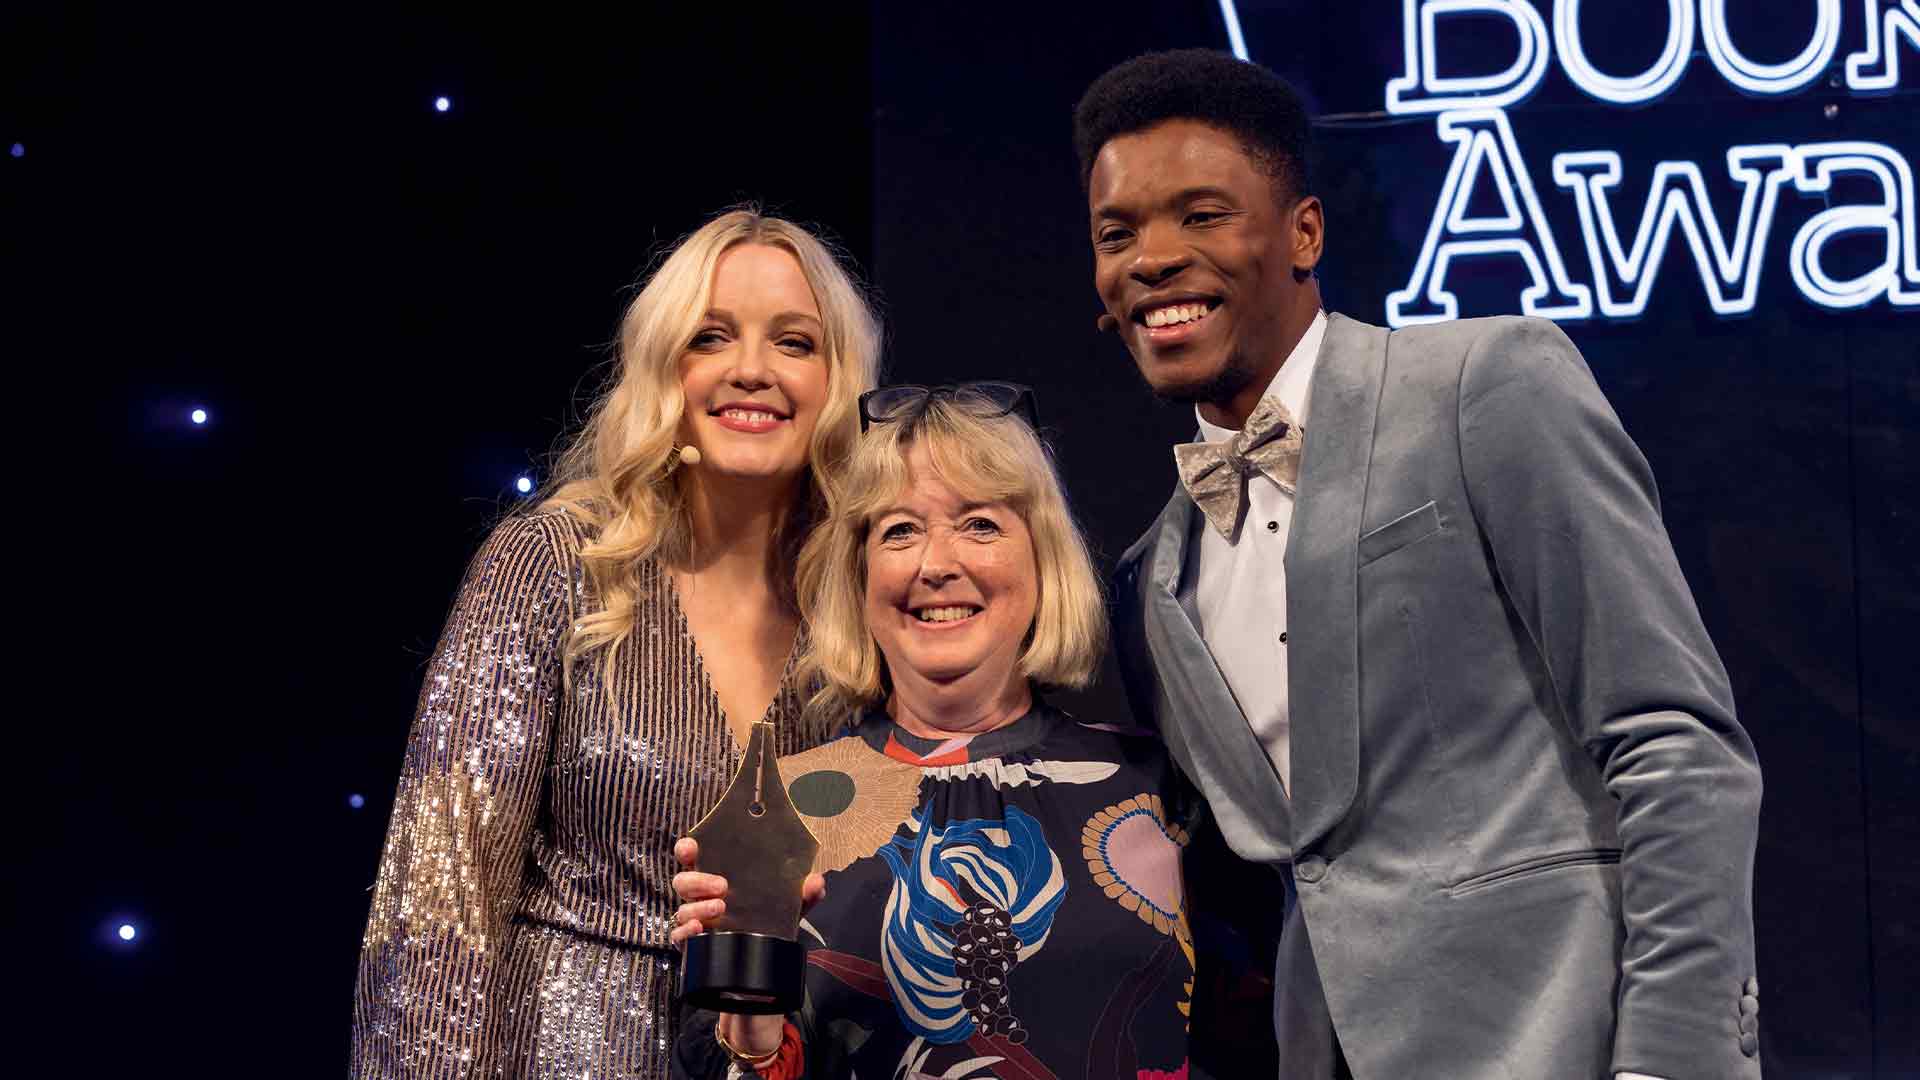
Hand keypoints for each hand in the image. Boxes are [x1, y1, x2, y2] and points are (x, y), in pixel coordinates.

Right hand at [668, 837, 826, 946]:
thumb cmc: (771, 917)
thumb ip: (805, 892)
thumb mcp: (791, 903)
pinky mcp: (694, 942)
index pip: (693, 856)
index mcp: (718, 874)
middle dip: (697, 880)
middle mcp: (703, 895)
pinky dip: (685, 932)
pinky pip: (679, 935)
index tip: (692, 846)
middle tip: (723, 886)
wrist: (767, 956)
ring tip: (721, 907)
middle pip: (683, 880)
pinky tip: (699, 931)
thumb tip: (816, 882)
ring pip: (682, 908)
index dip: (687, 848)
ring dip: (697, 907)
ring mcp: (697, 918)